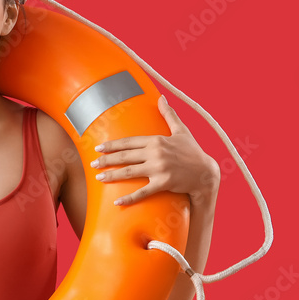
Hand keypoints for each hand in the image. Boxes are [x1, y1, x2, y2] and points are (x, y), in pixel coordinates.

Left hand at [89, 95, 219, 205]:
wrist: (206, 173)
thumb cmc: (193, 151)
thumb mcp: (181, 131)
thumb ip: (169, 114)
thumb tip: (162, 97)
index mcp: (156, 140)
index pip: (129, 142)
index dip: (112, 145)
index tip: (98, 147)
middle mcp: (155, 153)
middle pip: (125, 156)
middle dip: (106, 160)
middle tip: (93, 164)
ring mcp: (159, 168)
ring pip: (129, 172)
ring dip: (112, 175)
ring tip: (99, 178)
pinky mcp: (163, 183)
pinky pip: (143, 192)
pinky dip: (129, 198)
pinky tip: (117, 201)